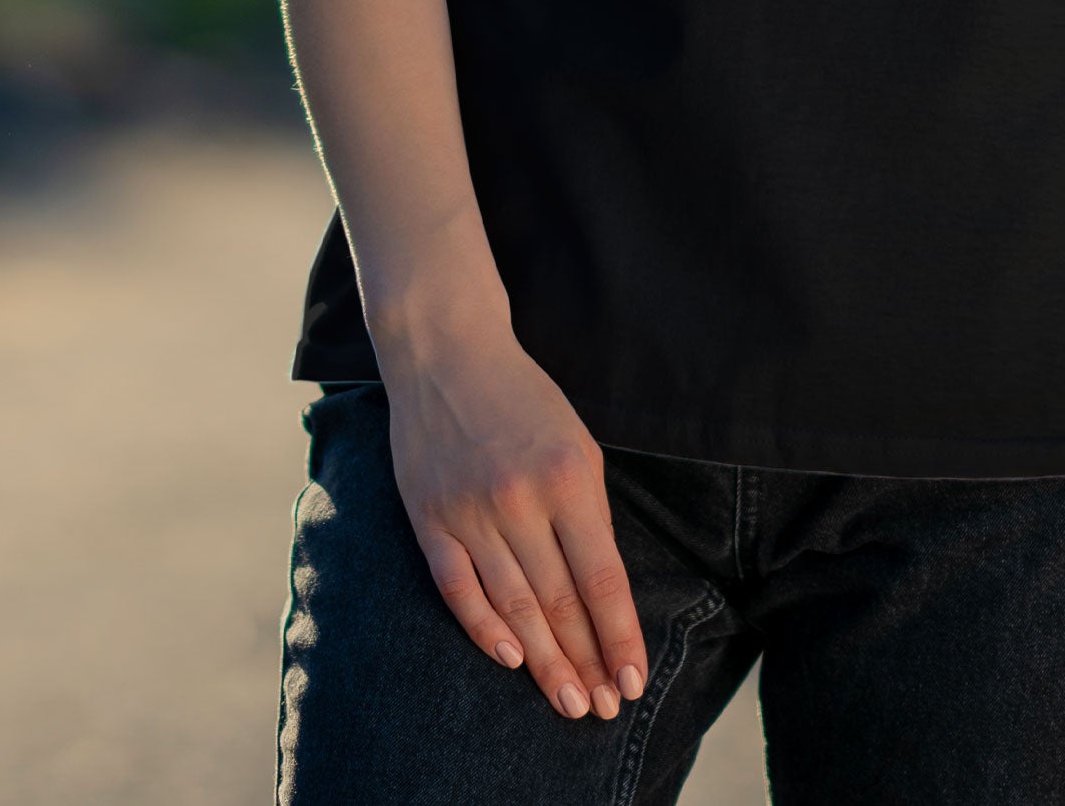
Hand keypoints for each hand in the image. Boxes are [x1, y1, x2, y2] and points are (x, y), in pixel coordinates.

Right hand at [380, 333, 649, 724]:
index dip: (619, 635)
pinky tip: (510, 658)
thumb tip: (600, 587)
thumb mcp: (576, 443)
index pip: (601, 577)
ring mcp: (470, 513)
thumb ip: (588, 511)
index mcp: (567, 478)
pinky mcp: (430, 519)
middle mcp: (519, 501)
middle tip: (603, 709)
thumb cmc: (524, 399)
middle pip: (559, 603)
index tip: (634, 679)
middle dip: (586, 662)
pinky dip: (484, 628)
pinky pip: (458, 589)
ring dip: (544, 662)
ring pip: (513, 606)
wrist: (448, 354)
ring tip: (569, 701)